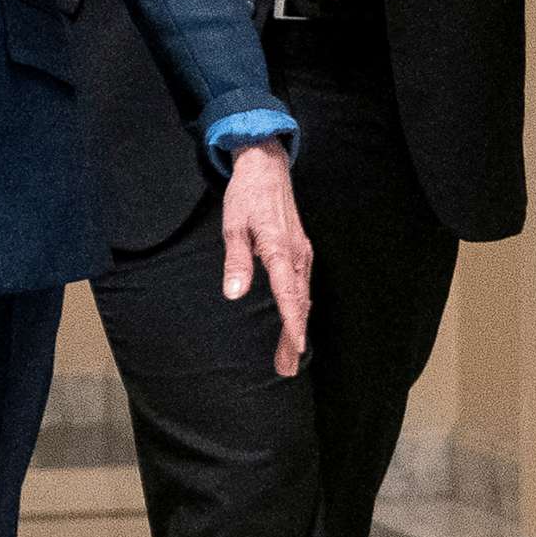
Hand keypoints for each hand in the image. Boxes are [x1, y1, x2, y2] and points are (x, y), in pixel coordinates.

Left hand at [221, 142, 311, 377]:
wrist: (266, 168)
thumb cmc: (246, 196)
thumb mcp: (233, 226)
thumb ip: (236, 261)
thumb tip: (234, 293)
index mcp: (280, 250)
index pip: (289, 295)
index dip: (292, 324)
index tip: (295, 348)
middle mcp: (297, 255)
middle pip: (299, 303)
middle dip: (293, 338)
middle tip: (287, 368)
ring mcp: (301, 253)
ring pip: (302, 297)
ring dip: (296, 327)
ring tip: (289, 357)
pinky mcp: (299, 251)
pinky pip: (301, 286)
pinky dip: (298, 309)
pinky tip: (293, 323)